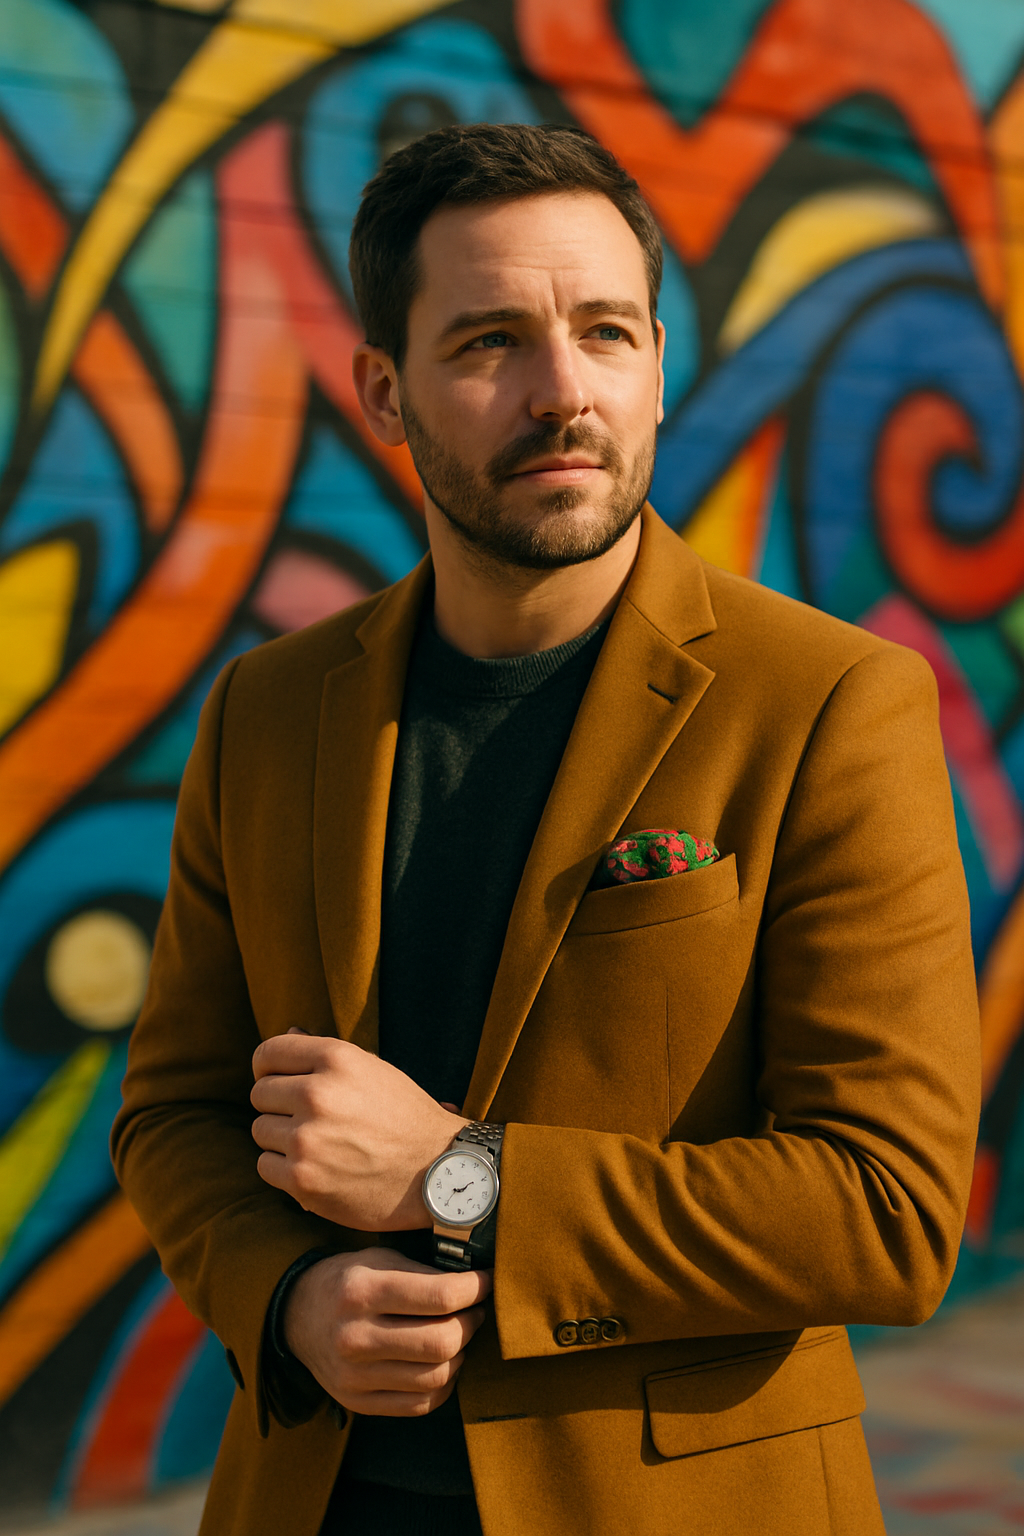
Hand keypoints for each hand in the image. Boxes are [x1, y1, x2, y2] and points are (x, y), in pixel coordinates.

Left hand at [250, 1032, 468, 1228]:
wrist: (436, 1172)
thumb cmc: (405, 1117)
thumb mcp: (372, 1071)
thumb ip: (325, 1053)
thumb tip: (290, 1032)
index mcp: (336, 1058)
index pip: (268, 1053)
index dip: (268, 1067)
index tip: (278, 1081)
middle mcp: (318, 1094)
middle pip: (260, 1093)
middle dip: (278, 1105)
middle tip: (306, 1118)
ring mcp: (307, 1139)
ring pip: (260, 1130)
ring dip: (281, 1138)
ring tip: (316, 1144)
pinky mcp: (302, 1180)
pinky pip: (265, 1165)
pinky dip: (284, 1169)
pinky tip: (314, 1167)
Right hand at [284, 1247, 490, 1416]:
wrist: (298, 1317)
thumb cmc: (348, 1281)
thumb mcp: (378, 1259)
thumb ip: (423, 1271)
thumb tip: (476, 1283)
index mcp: (362, 1291)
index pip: (440, 1296)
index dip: (476, 1288)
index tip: (487, 1281)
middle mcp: (355, 1336)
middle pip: (442, 1342)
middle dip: (472, 1323)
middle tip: (475, 1309)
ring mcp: (354, 1376)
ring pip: (437, 1377)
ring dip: (461, 1354)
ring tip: (458, 1334)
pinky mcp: (358, 1403)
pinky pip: (420, 1404)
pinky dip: (443, 1384)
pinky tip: (441, 1362)